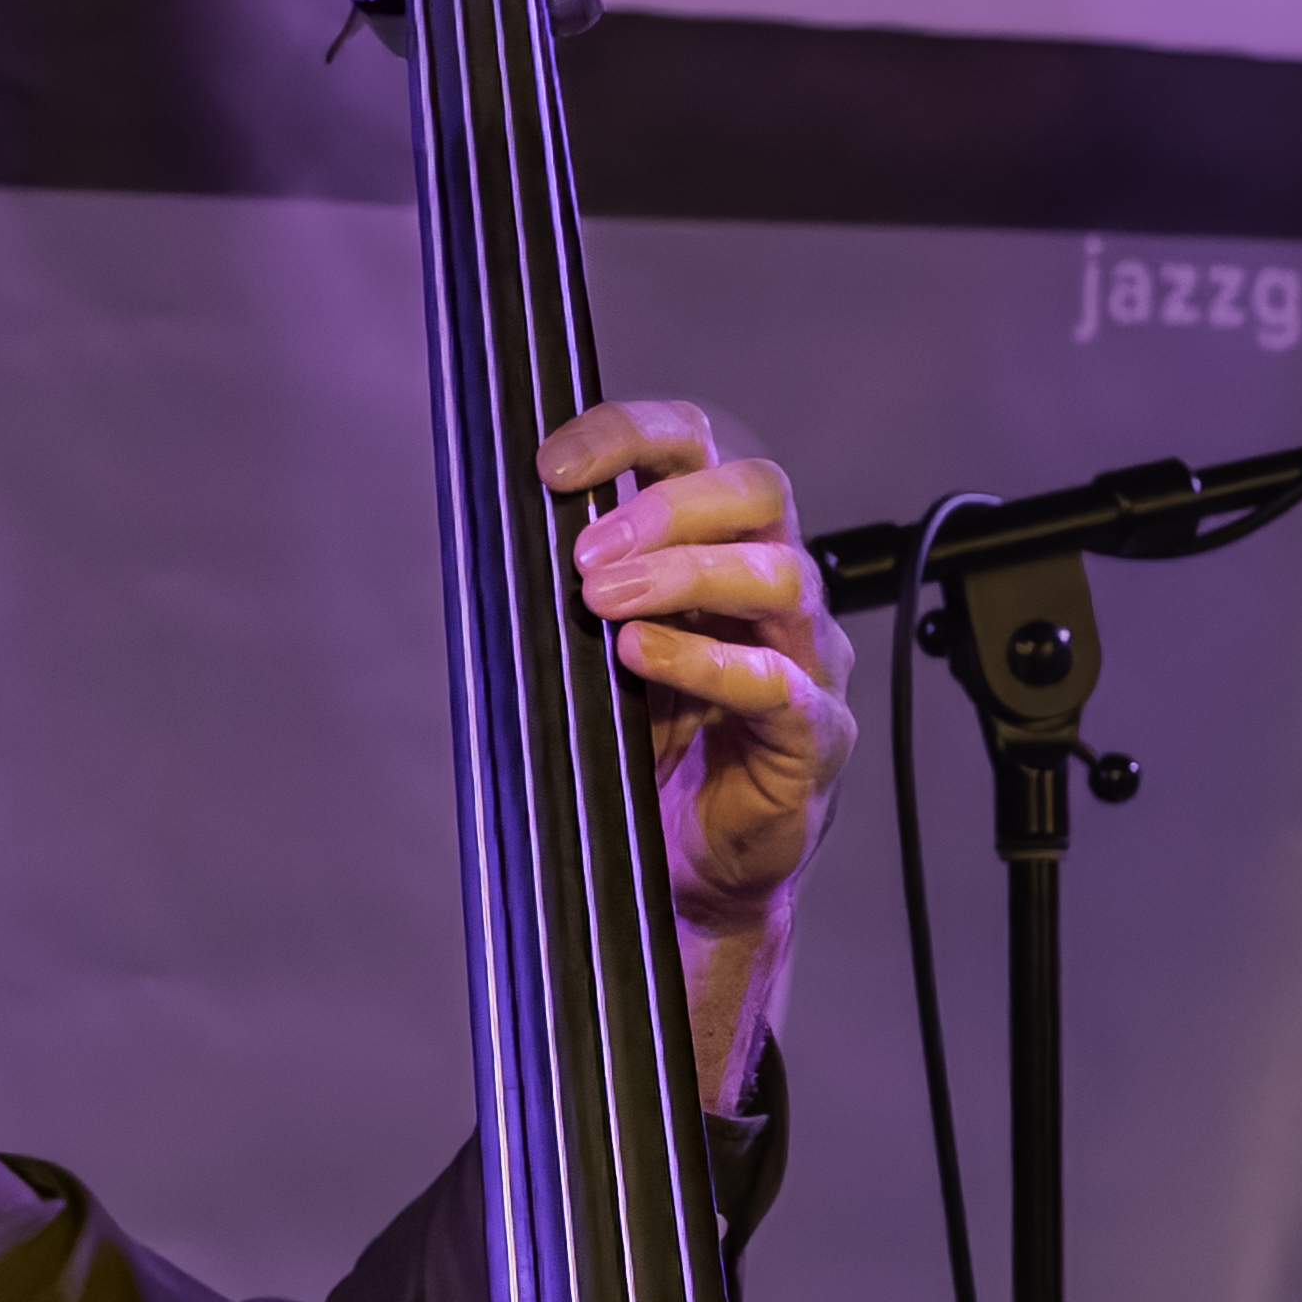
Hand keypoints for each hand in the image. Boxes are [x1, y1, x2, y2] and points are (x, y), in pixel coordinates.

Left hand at [537, 397, 857, 1103]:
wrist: (698, 866)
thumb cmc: (653, 744)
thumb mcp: (597, 650)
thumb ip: (572, 588)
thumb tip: (489, 530)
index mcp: (724, 543)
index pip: (699, 447)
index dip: (629, 436)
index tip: (551, 464)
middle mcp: (779, 585)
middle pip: (759, 491)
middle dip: (664, 508)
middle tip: (583, 554)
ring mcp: (808, 656)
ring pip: (779, 576)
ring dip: (681, 576)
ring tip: (600, 603)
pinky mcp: (813, 733)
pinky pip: (777, 682)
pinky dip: (707, 662)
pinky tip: (643, 655)